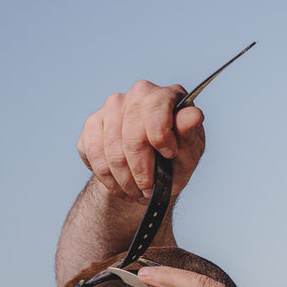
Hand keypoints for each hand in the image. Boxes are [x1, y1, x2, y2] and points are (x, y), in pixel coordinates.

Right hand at [78, 81, 205, 201]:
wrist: (151, 169)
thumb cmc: (175, 157)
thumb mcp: (189, 151)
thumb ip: (189, 134)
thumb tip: (194, 115)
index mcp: (167, 95)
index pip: (156, 107)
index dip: (160, 135)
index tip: (169, 155)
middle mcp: (138, 94)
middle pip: (132, 136)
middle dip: (142, 171)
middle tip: (149, 189)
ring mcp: (112, 106)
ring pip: (112, 151)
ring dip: (125, 180)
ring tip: (137, 193)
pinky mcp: (93, 123)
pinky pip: (94, 155)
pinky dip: (109, 179)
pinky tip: (121, 187)